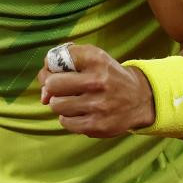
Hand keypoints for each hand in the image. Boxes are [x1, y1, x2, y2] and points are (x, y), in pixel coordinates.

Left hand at [38, 44, 155, 136]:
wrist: (140, 98)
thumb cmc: (108, 76)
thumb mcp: (93, 57)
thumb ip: (65, 61)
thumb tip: (43, 91)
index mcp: (96, 59)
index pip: (57, 59)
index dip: (50, 67)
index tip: (54, 71)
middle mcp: (98, 81)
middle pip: (52, 85)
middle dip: (50, 88)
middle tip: (58, 89)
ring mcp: (98, 105)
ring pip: (57, 105)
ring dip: (60, 103)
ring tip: (72, 101)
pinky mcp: (98, 125)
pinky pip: (66, 122)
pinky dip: (68, 118)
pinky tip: (79, 112)